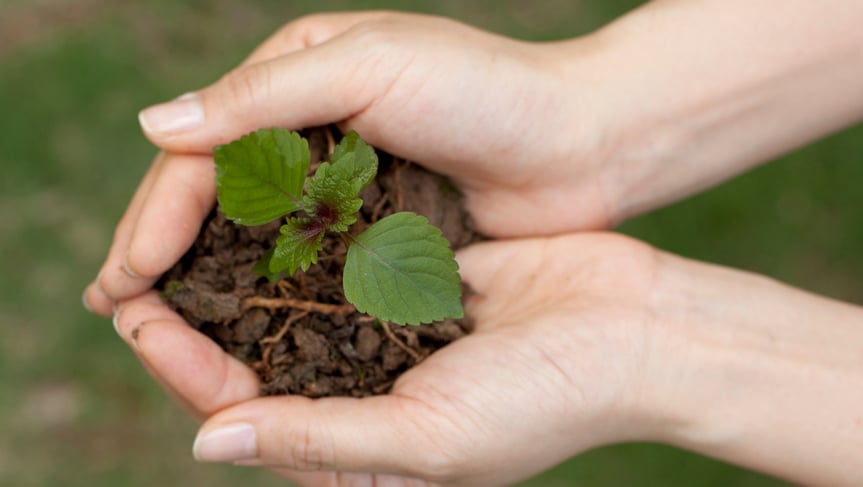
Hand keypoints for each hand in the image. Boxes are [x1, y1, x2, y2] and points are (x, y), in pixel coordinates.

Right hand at [84, 11, 636, 312]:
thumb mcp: (375, 66)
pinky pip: (308, 265)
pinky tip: (244, 329)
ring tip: (162, 331)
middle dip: (164, 251)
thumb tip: (153, 127)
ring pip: (255, 238)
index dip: (157, 214)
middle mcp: (309, 133)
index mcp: (295, 79)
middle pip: (217, 200)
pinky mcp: (379, 230)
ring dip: (207, 281)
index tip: (124, 278)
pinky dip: (271, 295)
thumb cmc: (489, 90)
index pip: (204, 154)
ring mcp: (344, 186)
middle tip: (118, 311)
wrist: (587, 139)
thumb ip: (265, 98)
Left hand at [109, 233, 666, 485]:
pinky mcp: (415, 278)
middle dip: (196, 314)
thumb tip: (206, 443)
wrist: (637, 335)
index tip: (135, 318)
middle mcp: (363, 389)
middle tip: (136, 264)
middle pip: (256, 353)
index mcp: (358, 447)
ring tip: (188, 221)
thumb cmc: (546, 404)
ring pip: (293, 299)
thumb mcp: (427, 442)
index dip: (183, 368)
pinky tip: (267, 199)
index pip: (244, 410)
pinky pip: (344, 255)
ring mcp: (389, 329)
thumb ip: (321, 444)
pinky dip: (305, 234)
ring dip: (243, 267)